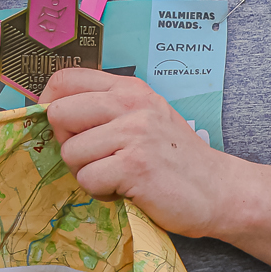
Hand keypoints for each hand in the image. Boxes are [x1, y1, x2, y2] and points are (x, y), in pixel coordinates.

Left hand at [41, 67, 241, 239]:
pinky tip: (126, 190)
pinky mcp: (135, 165)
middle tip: (96, 159)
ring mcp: (134, 133)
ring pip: (70, 152)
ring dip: (87, 173)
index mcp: (129, 88)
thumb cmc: (175, 160)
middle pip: (59, 113)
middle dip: (68, 144)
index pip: (66, 79)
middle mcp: (131, 104)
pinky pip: (88, 179)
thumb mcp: (144, 119)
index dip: (50, 104)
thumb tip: (52, 113)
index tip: (62, 129)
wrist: (220, 191)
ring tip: (118, 177)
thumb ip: (106, 110)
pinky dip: (101, 192)